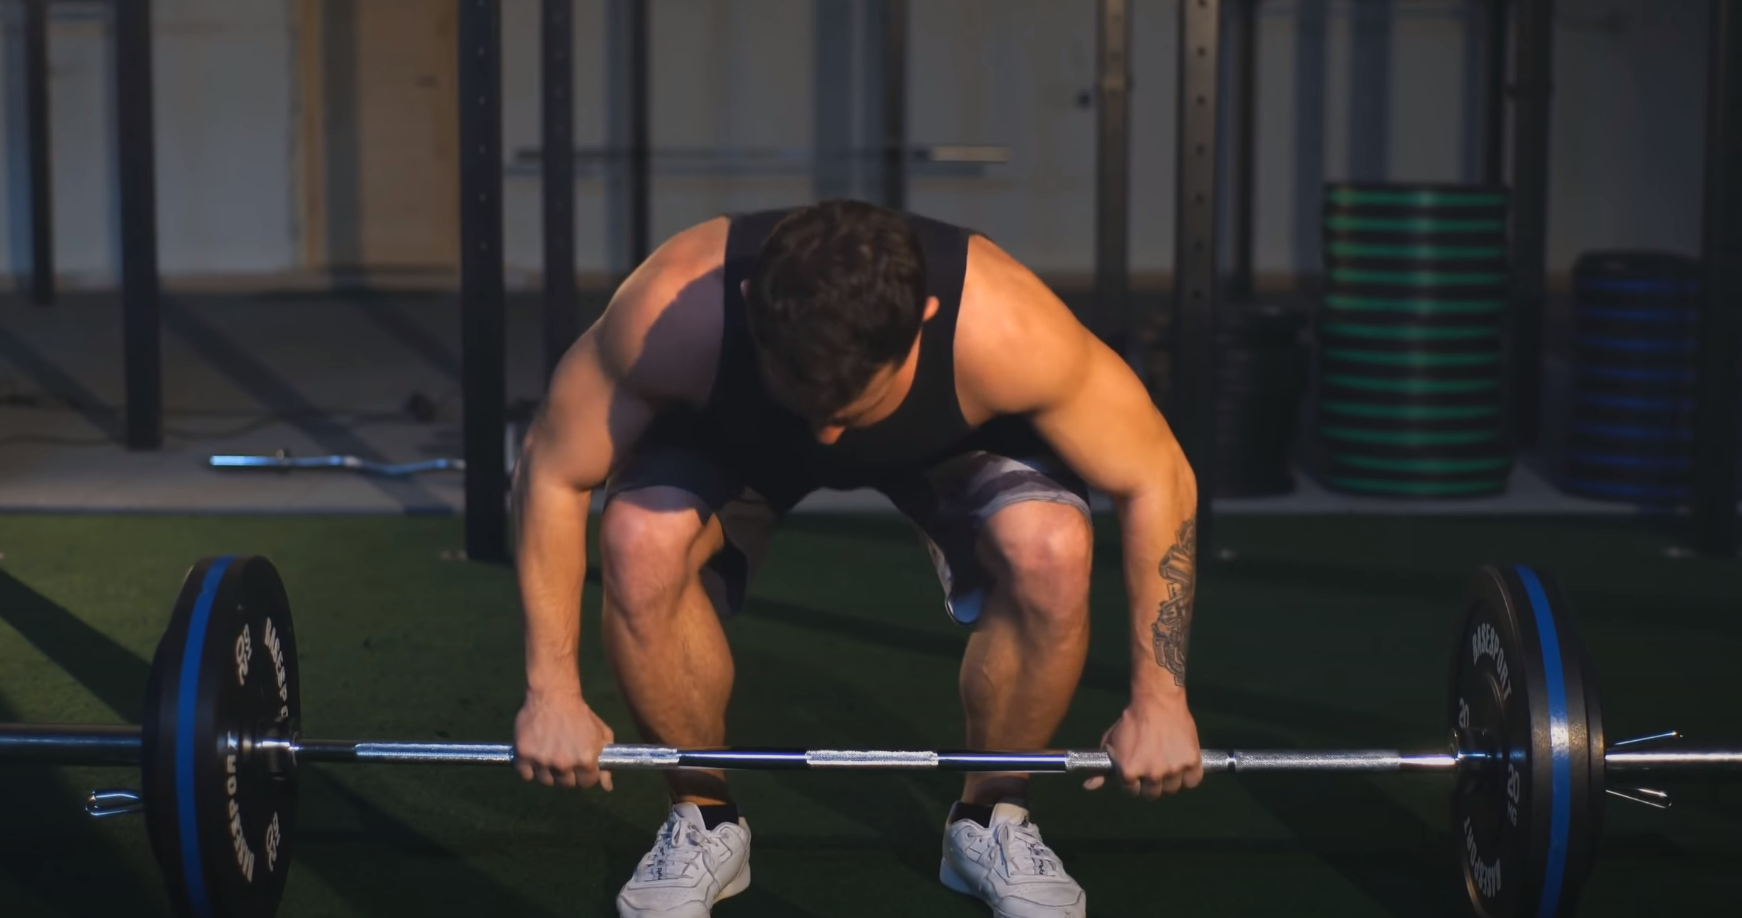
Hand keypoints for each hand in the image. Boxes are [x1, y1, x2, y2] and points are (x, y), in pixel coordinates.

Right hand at [513, 688, 615, 789]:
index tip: (580, 766)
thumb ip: (607, 761)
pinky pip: (526, 774)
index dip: (585, 775)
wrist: (554, 695)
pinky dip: (529, 768)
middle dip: (567, 774)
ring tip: (550, 753)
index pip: (587, 783)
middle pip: (566, 784)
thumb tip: (608, 787)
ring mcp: (542, 759)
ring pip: (546, 780)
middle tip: (564, 757)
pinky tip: (536, 755)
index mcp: (586, 759)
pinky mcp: (524, 754)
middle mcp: (564, 762)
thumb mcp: (601, 734)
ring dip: (548, 771)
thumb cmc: (580, 714)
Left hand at [1083, 697, 1201, 797]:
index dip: (1133, 782)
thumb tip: (1087, 787)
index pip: (1131, 792)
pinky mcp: (1191, 761)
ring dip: (1170, 779)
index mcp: (1129, 772)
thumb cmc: (1131, 721)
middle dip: (1150, 782)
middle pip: (1153, 793)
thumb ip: (1101, 768)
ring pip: (1173, 788)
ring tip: (1167, 761)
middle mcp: (1151, 774)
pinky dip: (1189, 775)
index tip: (1136, 772)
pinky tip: (1182, 762)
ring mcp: (1173, 769)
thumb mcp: (1111, 744)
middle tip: (1152, 766)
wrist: (1156, 701)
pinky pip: (1193, 781)